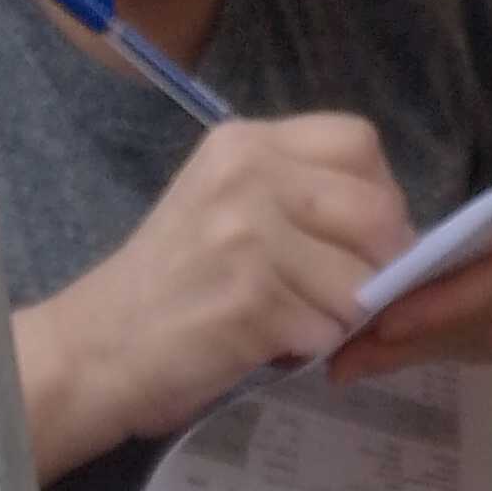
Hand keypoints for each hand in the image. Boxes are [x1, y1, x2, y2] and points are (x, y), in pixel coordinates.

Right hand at [42, 114, 414, 441]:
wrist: (100, 345)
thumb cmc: (171, 284)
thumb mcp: (224, 205)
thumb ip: (296, 195)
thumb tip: (391, 227)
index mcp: (245, 143)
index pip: (358, 142)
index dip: (381, 194)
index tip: (366, 237)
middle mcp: (248, 176)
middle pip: (374, 210)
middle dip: (382, 263)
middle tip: (355, 293)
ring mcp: (248, 237)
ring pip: (359, 279)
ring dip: (342, 315)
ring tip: (296, 320)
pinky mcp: (251, 301)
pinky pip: (327, 328)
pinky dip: (311, 348)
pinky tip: (272, 344)